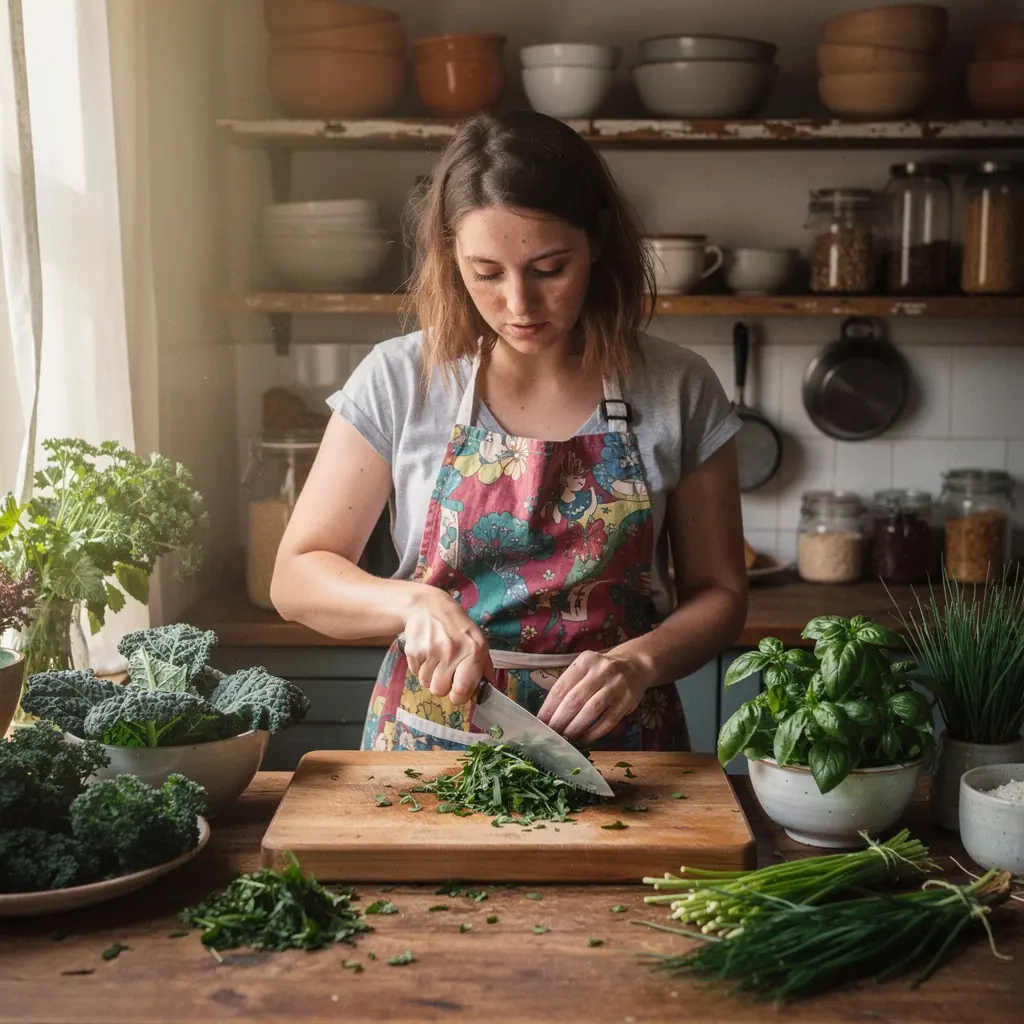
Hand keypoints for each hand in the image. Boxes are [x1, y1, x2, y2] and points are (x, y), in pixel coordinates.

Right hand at [401, 588, 492, 704]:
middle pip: (439, 691)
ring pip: (426, 683)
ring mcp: (431, 650)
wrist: (428, 606)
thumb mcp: (477, 641)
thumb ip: (484, 666)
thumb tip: (488, 689)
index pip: (462, 691)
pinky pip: (415, 673)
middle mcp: (452, 651)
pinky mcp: (414, 650)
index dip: (458, 696)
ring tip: (435, 658)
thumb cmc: (457, 627)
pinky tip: (426, 652)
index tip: (457, 691)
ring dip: (430, 675)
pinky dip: (419, 666)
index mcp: (473, 651)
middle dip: (441, 684)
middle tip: (445, 670)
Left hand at [536, 650, 650, 745]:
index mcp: (585, 661)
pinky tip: (584, 738)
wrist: (635, 666)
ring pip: (591, 710)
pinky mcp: (627, 700)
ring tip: (566, 738)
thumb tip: (547, 715)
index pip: (561, 687)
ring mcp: (616, 685)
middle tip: (551, 734)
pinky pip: (608, 720)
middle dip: (560, 720)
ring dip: (576, 727)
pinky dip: (594, 732)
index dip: (549, 707)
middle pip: (575, 699)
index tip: (540, 723)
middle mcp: (601, 670)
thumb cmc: (601, 672)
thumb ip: (569, 686)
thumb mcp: (584, 669)